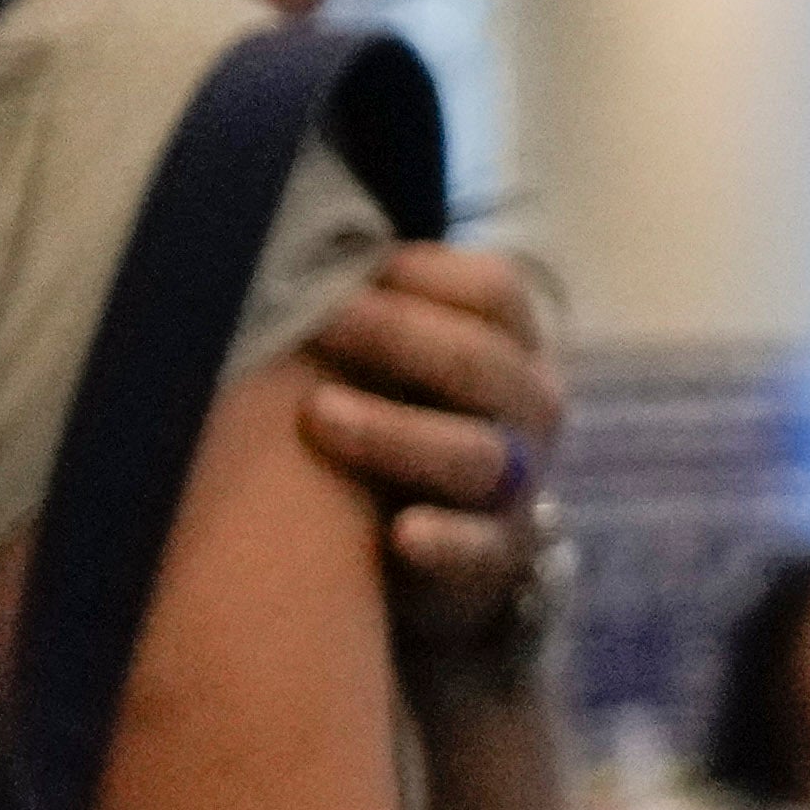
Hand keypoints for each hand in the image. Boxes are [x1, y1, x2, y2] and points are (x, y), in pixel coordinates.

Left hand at [301, 243, 568, 653]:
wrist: (440, 549)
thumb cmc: (404, 427)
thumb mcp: (405, 366)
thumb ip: (376, 315)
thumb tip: (283, 250)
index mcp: (512, 348)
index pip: (495, 292)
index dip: (426, 274)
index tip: (352, 268)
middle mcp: (527, 411)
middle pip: (484, 363)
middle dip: (398, 336)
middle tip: (319, 321)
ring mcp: (518, 486)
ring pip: (475, 454)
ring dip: (396, 432)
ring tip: (317, 414)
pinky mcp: (496, 558)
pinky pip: (481, 549)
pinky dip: (445, 541)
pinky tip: (403, 533)